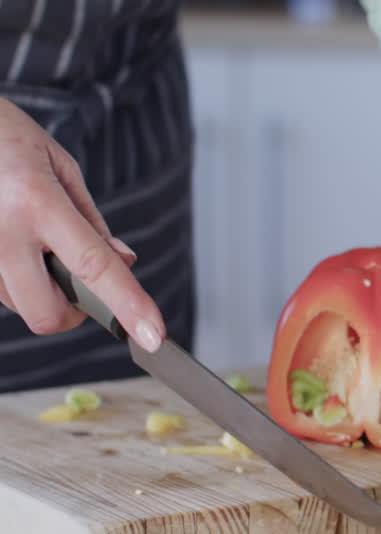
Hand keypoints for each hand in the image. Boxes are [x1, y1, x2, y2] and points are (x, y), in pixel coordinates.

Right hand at [0, 98, 163, 349]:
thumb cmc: (5, 138)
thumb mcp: (61, 167)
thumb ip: (92, 222)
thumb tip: (124, 264)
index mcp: (36, 201)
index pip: (93, 265)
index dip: (127, 304)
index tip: (152, 335)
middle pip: (46, 313)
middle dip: (70, 311)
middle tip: (77, 281)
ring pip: (18, 306)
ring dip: (38, 290)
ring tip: (31, 241)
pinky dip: (13, 280)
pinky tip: (9, 240)